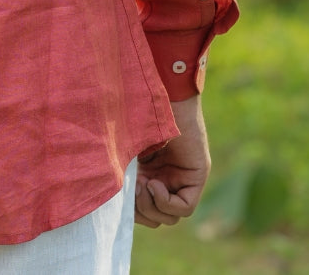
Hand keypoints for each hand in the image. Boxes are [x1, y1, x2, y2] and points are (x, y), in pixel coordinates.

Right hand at [134, 95, 209, 228]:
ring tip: (143, 184)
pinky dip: (167, 202)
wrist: (159, 93)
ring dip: (152, 206)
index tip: (122, 195)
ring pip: (171, 215)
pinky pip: (185, 206)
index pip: (145, 210)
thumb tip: (111, 205)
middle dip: (142, 211)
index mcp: (150, 173)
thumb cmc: (136, 112)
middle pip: (158, 217)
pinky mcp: (197, 175)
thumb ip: (122, 174)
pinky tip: (154, 184)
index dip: (133, 211)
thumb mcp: (124, 150)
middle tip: (132, 189)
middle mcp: (168, 178)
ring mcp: (183, 178)